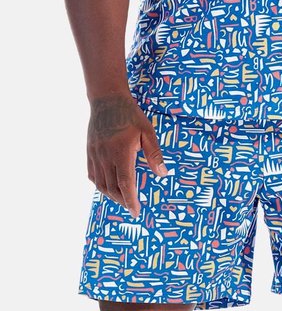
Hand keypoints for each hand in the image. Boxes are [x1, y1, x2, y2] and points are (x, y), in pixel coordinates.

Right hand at [87, 93, 167, 217]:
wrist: (107, 100)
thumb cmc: (130, 115)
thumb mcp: (147, 131)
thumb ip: (154, 153)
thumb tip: (162, 174)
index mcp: (121, 152)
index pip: (125, 183)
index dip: (130, 200)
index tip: (136, 211)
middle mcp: (105, 156)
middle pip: (112, 188)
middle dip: (122, 200)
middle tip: (132, 206)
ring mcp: (95, 154)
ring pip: (100, 184)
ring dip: (111, 195)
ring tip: (122, 198)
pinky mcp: (90, 152)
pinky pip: (92, 175)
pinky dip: (100, 185)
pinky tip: (108, 186)